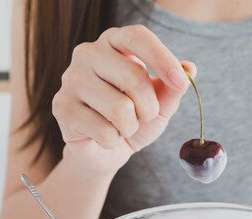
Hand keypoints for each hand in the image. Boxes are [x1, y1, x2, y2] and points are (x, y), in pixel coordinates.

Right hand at [52, 25, 195, 174]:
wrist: (106, 148)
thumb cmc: (134, 117)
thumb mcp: (160, 103)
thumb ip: (173, 87)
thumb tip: (189, 69)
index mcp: (114, 42)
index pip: (137, 37)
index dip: (162, 58)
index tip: (180, 80)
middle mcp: (88, 53)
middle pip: (133, 77)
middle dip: (149, 108)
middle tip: (144, 117)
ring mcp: (71, 79)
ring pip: (119, 109)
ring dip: (130, 127)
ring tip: (122, 126)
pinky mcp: (61, 107)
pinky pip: (104, 131)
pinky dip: (113, 141)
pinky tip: (104, 135)